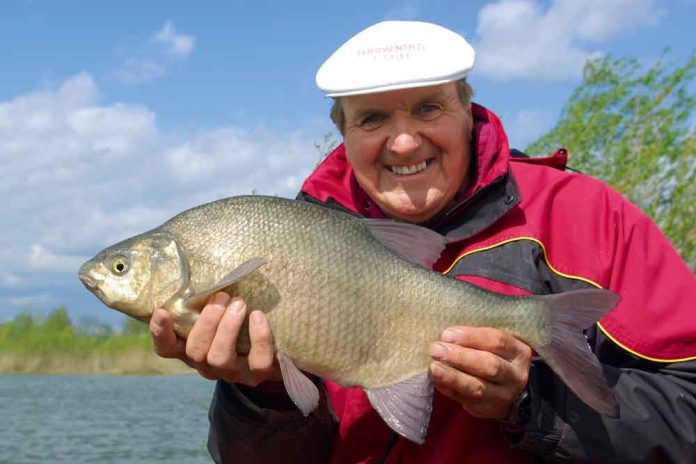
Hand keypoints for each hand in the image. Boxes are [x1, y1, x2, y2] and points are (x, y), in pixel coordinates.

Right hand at [149, 292, 280, 385]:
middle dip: (207, 321)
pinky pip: (258, 361)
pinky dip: (258, 337)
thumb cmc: (242, 323)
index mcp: (194, 349)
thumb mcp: (222, 313)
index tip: (162, 312)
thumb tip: (204, 271)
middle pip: (195, 351)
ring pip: (220, 358)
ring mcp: (234, 373)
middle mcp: (209, 365)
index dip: (160, 333)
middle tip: (222, 296)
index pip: (167, 348)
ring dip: (228, 328)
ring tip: (239, 303)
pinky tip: (258, 316)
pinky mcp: (260, 374)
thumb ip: (209, 301)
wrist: (278, 350)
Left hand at [428, 326, 531, 419]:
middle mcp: (514, 375)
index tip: (447, 334)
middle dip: (460, 357)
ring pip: (477, 387)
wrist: (513, 392)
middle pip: (488, 365)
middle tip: (436, 349)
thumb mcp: (496, 345)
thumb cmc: (497, 357)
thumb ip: (477, 339)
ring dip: (452, 376)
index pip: (497, 341)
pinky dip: (448, 389)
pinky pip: (466, 400)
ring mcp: (502, 395)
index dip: (471, 337)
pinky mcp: (487, 409)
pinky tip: (435, 380)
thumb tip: (446, 335)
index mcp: (518, 352)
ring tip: (433, 368)